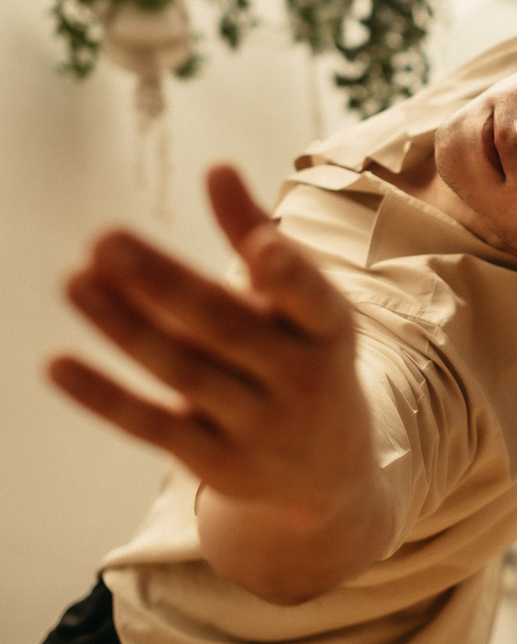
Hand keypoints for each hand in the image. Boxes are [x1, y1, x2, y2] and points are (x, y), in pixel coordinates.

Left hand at [50, 167, 377, 535]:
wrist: (330, 476)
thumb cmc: (305, 357)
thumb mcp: (303, 304)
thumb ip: (257, 234)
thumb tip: (217, 168)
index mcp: (327, 330)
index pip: (312, 301)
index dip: (288, 276)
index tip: (261, 248)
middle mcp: (299, 379)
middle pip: (225, 327)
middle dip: (163, 282)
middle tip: (105, 238)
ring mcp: (258, 425)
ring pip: (182, 371)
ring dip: (124, 326)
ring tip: (74, 280)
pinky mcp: (216, 462)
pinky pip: (152, 426)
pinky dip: (105, 396)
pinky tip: (59, 363)